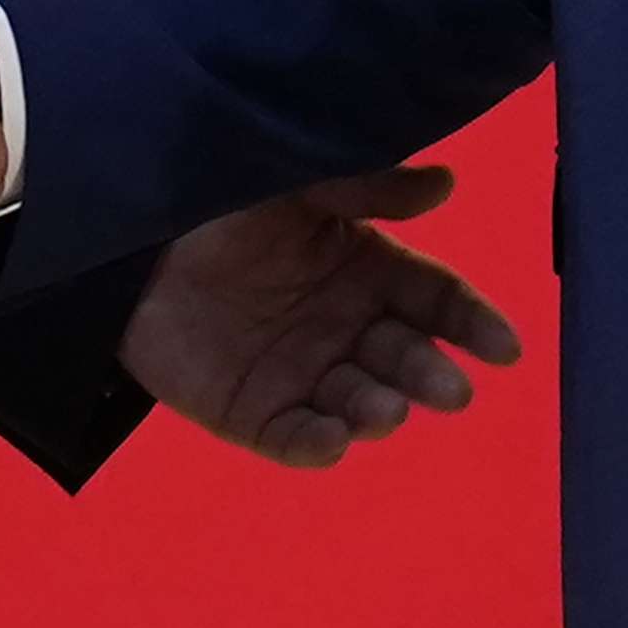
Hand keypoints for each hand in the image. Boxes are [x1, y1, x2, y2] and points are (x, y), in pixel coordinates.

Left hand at [119, 166, 524, 469]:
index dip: (472, 322)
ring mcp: (303, 375)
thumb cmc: (221, 203)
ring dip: (378, 411)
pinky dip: (317, 445)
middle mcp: (347, 328)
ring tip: (386, 410)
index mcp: (369, 269)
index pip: (436, 299)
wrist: (124, 241)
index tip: (504, 347)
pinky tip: (331, 440)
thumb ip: (366, 185)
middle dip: (431, 376)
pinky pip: (294, 438)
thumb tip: (446, 182)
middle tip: (451, 391)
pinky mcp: (254, 414)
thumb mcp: (296, 182)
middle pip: (406, 357)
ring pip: (357, 404)